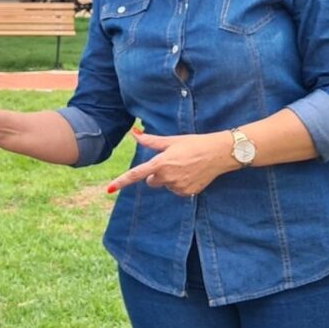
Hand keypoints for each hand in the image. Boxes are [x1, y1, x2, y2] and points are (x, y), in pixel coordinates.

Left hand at [106, 128, 235, 196]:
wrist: (219, 153)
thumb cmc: (194, 144)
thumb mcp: (171, 141)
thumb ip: (150, 141)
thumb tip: (134, 134)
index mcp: (160, 163)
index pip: (136, 174)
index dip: (121, 181)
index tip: (109, 189)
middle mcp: (167, 177)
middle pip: (151, 180)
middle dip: (156, 173)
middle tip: (171, 162)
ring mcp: (177, 187)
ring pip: (164, 185)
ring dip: (169, 178)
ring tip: (184, 166)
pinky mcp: (187, 193)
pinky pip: (176, 190)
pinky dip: (180, 184)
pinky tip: (191, 174)